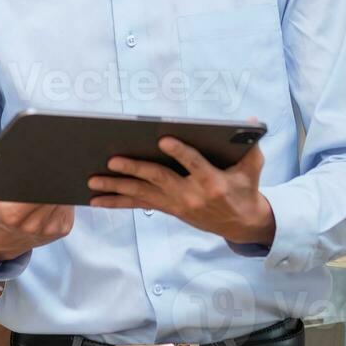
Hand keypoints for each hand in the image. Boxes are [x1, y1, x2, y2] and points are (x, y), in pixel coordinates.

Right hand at [0, 153, 74, 265]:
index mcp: (13, 215)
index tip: (43, 163)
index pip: (33, 191)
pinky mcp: (63, 229)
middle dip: (54, 178)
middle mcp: (33, 224)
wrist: (6, 241)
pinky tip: (64, 186)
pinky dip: (67, 196)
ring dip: (63, 185)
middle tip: (56, 159)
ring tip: (61, 168)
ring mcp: (50, 228)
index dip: (41, 177)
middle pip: (51, 193)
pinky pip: (68, 207)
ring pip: (62, 198)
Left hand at [88, 138, 274, 245]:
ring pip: (142, 194)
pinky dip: (116, 202)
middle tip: (113, 159)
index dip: (179, 152)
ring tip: (92, 180)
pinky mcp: (168, 209)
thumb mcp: (253, 167)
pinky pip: (139, 205)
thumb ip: (251, 145)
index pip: (194, 164)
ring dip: (116, 187)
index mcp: (212, 181)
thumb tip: (251, 121)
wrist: (242, 224)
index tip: (163, 138)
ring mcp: (177, 204)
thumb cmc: (246, 188)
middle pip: (159, 179)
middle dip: (134, 168)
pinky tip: (95, 199)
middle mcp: (191, 195)